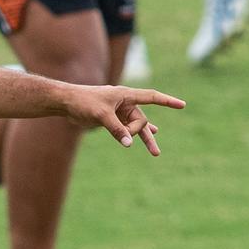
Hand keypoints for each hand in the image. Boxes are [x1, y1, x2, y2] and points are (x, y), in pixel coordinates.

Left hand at [62, 84, 184, 155]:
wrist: (66, 103)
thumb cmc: (83, 102)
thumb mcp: (101, 115)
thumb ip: (116, 129)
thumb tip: (129, 144)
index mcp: (126, 95)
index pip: (152, 97)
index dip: (167, 102)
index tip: (182, 105)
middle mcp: (125, 103)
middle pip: (141, 120)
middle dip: (136, 131)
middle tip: (125, 138)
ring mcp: (120, 112)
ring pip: (136, 127)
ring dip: (144, 139)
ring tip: (156, 153)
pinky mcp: (112, 119)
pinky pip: (127, 129)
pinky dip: (135, 134)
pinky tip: (152, 134)